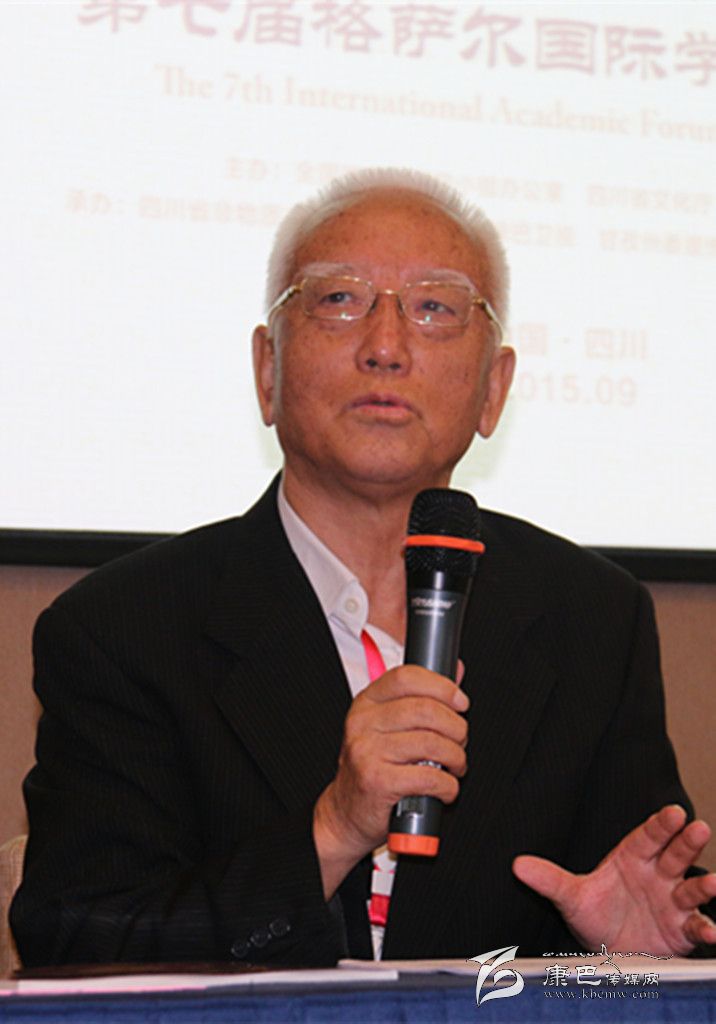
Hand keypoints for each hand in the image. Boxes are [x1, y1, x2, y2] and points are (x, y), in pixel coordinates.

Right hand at [313, 664, 468, 897]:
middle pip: (425, 710)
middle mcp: (362, 723)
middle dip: (456, 727)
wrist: (345, 814)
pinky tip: (445, 788)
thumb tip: (457, 670)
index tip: (460, 702)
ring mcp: (367, 751)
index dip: (441, 686)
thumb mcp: (389, 728)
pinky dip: (448, 785)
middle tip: (460, 741)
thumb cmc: (373, 768)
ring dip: (456, 758)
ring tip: (455, 766)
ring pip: (432, 743)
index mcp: (366, 703)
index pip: (406, 677)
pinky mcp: (377, 782)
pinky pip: (429, 777)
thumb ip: (421, 699)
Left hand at [513, 804, 715, 955]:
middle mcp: (656, 876)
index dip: (661, 824)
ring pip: (691, 888)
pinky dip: (706, 928)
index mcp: (632, 859)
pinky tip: (712, 931)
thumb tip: (517, 865)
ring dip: (704, 885)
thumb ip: (549, 880)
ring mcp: (671, 902)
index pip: (647, 836)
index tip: (673, 812)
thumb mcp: (571, 897)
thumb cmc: (595, 915)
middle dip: (686, 842)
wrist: (609, 951)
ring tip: (714, 882)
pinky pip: (696, 927)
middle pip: (674, 854)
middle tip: (699, 827)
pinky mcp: (681, 930)